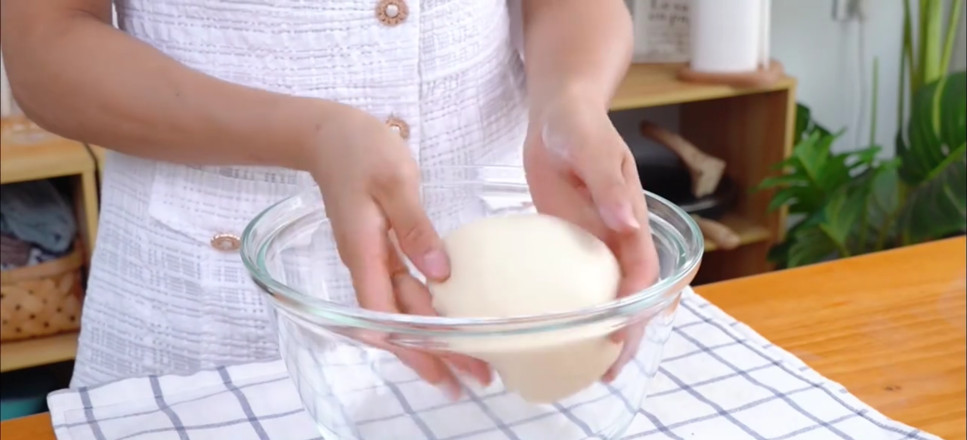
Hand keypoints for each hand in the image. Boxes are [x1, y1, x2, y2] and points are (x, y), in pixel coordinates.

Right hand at [308, 107, 490, 396]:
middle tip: (474, 379)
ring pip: (403, 311)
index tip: (445, 368)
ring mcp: (372, 261)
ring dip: (433, 339)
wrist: (330, 136)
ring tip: (469, 363)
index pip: (386, 313)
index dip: (415, 346)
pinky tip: (449, 323)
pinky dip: (427, 313)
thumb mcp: (394, 181)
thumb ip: (415, 227)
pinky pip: (403, 292)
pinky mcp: (381, 253)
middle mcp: (365, 265)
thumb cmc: (361, 151)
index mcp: (363, 252)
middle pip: (398, 322)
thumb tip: (440, 273)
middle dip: (433, 354)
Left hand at [523, 93, 659, 381]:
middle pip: (631, 295)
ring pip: (606, 296)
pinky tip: (559, 331)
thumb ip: (609, 184)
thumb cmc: (578, 125)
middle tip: (607, 371)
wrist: (557, 114)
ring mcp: (594, 242)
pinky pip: (576, 283)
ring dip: (603, 331)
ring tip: (589, 368)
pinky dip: (575, 310)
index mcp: (631, 218)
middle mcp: (617, 237)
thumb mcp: (591, 148)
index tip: (620, 334)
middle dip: (626, 334)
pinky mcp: (571, 242)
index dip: (635, 306)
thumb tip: (628, 224)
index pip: (642, 272)